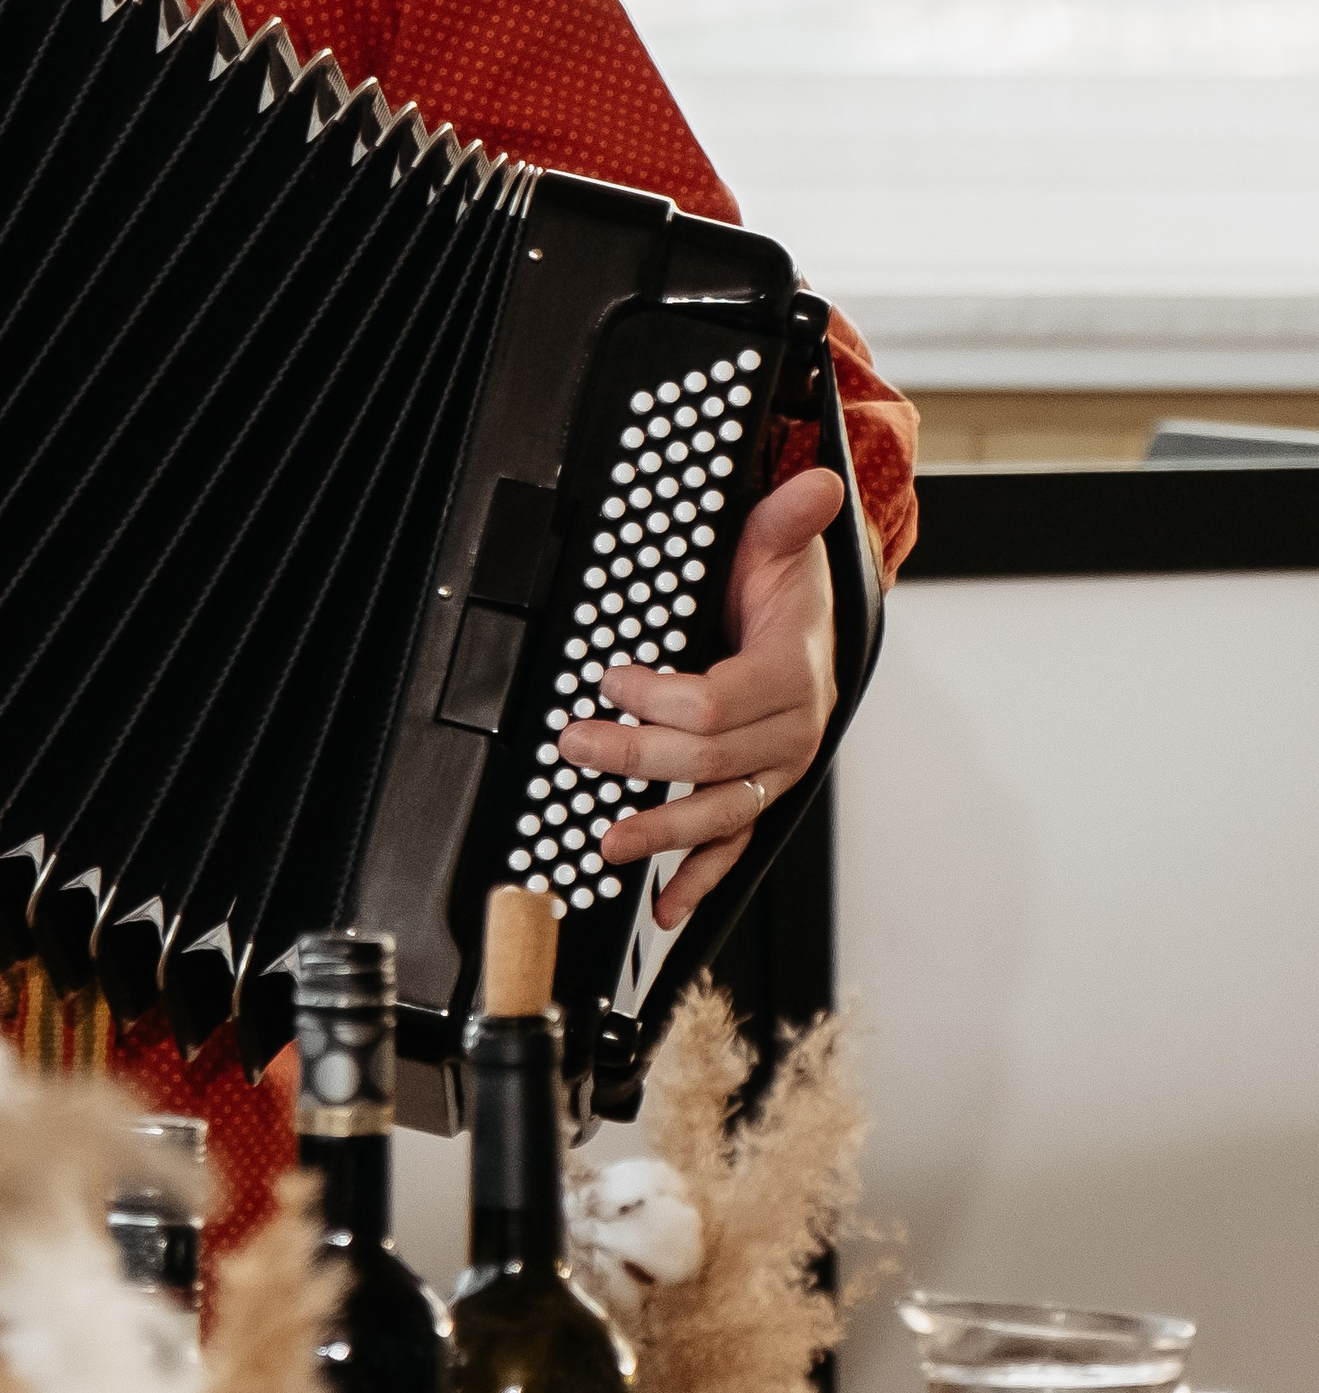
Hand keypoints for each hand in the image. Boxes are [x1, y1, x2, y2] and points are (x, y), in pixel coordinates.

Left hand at [555, 462, 842, 931]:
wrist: (812, 625)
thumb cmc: (782, 587)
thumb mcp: (779, 546)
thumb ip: (787, 519)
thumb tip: (818, 483)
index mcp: (793, 675)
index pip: (715, 702)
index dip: (655, 695)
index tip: (609, 675)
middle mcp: (792, 733)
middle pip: (707, 761)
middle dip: (634, 756)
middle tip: (573, 745)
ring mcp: (778, 772)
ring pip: (720, 814)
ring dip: (661, 832)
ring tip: (605, 842)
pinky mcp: (761, 794)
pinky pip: (734, 844)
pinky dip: (701, 878)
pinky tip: (666, 908)